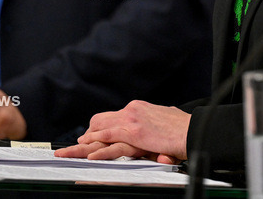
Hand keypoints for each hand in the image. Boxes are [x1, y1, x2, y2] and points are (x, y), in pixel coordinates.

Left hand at [55, 100, 189, 161]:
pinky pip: (110, 140)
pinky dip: (98, 148)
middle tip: (74, 146)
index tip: (88, 137)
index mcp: (138, 108)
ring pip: (100, 131)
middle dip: (86, 135)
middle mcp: (132, 111)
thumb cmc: (182, 129)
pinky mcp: (134, 133)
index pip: (111, 116)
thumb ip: (153, 128)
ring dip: (84, 143)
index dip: (97, 128)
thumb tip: (153, 137)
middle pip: (100, 121)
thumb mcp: (163, 123)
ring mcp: (132, 121)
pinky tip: (89, 154)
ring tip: (69, 152)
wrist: (193, 129)